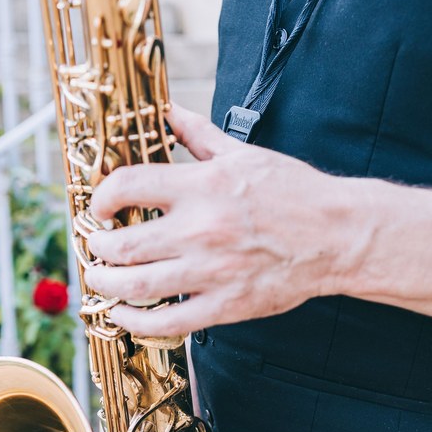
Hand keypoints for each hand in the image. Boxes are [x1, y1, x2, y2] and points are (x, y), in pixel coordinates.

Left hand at [85, 103, 354, 338]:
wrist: (338, 236)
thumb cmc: (294, 193)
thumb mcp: (243, 153)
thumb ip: (197, 136)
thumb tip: (167, 112)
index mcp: (203, 187)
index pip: (128, 186)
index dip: (101, 198)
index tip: (99, 206)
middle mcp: (201, 230)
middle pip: (123, 244)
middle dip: (96, 246)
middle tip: (94, 245)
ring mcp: (211, 271)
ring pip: (136, 284)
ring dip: (105, 283)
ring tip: (98, 277)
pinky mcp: (224, 305)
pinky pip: (167, 320)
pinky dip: (135, 320)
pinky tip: (122, 313)